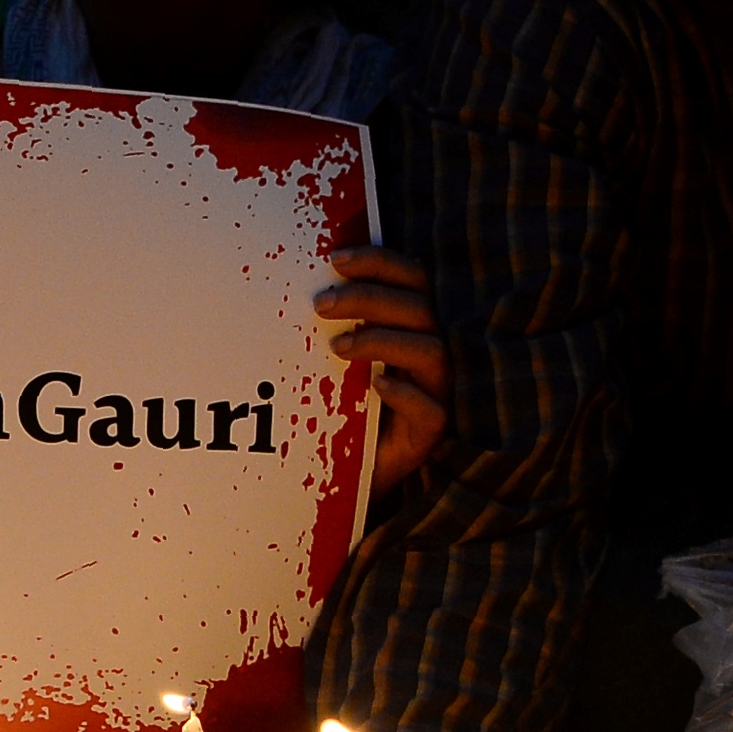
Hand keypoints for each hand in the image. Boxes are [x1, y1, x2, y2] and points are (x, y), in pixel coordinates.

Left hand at [318, 246, 444, 492]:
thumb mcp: (331, 359)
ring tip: (337, 346)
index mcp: (413, 325)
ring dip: (381, 340)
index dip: (378, 262)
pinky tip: (375, 386)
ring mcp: (437, 392)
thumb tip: (295, 279)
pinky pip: (430, 409)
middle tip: (321, 304)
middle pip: (418, 308)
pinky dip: (403, 393)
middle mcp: (431, 352)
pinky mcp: (431, 432)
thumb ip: (329, 322)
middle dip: (369, 298)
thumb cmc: (339, 407)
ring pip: (429, 351)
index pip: (411, 279)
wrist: (346, 472)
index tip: (334, 259)